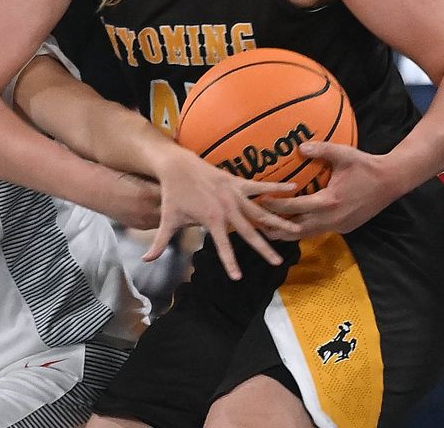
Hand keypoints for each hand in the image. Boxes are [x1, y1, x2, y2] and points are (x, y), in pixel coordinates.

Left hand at [145, 148, 300, 281]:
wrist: (176, 166)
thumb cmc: (172, 194)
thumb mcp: (167, 220)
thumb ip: (159, 242)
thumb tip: (147, 260)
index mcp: (211, 220)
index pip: (222, 246)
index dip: (229, 263)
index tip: (237, 278)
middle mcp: (227, 208)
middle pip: (249, 232)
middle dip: (264, 247)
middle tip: (278, 262)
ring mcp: (235, 194)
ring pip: (261, 210)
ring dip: (278, 220)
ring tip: (296, 229)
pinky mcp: (238, 182)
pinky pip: (261, 186)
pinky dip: (277, 187)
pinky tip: (294, 188)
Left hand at [261, 141, 403, 236]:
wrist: (392, 181)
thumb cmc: (366, 166)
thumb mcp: (344, 153)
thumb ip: (321, 149)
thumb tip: (298, 147)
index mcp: (329, 201)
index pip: (295, 207)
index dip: (275, 206)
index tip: (258, 201)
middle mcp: (332, 218)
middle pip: (297, 229)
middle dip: (276, 227)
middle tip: (256, 224)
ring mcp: (339, 225)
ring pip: (308, 234)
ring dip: (288, 233)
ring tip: (268, 230)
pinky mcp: (345, 228)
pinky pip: (319, 231)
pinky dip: (303, 230)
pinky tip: (292, 226)